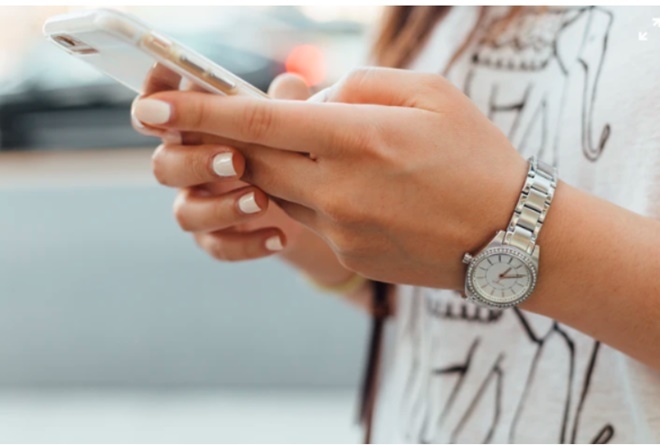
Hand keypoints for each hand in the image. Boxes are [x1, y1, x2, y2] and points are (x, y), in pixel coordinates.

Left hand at [132, 67, 529, 288]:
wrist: (512, 237)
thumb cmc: (477, 155)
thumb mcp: (430, 93)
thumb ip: (358, 85)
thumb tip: (305, 97)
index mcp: (359, 137)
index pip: (259, 121)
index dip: (200, 112)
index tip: (152, 108)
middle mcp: (339, 187)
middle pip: (254, 159)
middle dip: (233, 139)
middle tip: (228, 124)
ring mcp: (341, 228)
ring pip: (278, 190)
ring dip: (282, 166)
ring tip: (331, 152)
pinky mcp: (348, 254)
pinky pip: (310, 217)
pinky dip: (316, 194)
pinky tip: (361, 189)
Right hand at [133, 71, 312, 260]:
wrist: (306, 201)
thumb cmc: (286, 145)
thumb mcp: (290, 120)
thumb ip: (285, 102)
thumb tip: (290, 84)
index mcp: (195, 126)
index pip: (159, 109)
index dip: (153, 99)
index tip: (165, 97)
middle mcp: (187, 164)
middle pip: (164, 165)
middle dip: (196, 162)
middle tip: (236, 160)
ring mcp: (199, 203)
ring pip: (185, 212)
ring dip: (221, 207)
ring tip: (262, 201)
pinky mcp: (216, 237)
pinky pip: (217, 246)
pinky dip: (247, 243)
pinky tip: (280, 236)